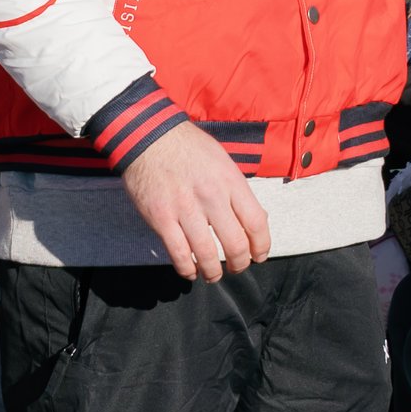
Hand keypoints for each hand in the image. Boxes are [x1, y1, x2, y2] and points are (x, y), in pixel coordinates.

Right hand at [120, 120, 269, 282]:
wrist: (149, 136)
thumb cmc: (188, 148)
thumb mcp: (222, 161)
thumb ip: (237, 190)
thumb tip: (255, 219)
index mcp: (230, 181)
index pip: (256, 222)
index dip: (261, 246)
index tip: (259, 255)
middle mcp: (211, 196)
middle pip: (235, 244)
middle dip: (240, 264)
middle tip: (237, 267)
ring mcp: (185, 209)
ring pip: (207, 255)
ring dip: (213, 273)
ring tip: (213, 275)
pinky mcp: (161, 218)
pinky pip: (179, 254)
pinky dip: (187, 269)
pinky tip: (190, 271)